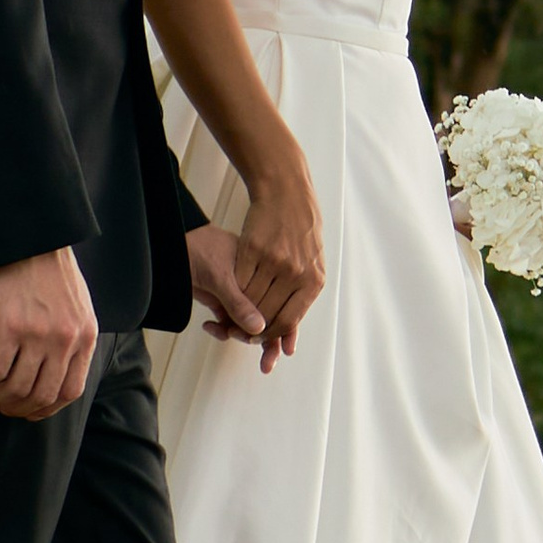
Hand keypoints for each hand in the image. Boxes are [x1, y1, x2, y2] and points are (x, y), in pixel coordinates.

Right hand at [0, 246, 97, 420]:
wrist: (33, 241)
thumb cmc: (53, 272)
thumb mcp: (79, 308)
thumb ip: (74, 340)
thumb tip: (57, 373)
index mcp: (85, 338)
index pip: (70, 391)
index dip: (47, 409)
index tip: (30, 412)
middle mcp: (65, 341)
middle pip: (41, 395)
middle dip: (18, 408)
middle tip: (3, 407)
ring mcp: (39, 335)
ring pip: (16, 387)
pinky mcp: (11, 326)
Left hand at [187, 226, 279, 366]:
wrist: (173, 249)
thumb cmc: (200, 248)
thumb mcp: (221, 276)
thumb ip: (239, 303)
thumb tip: (259, 328)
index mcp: (263, 273)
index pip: (281, 305)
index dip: (284, 328)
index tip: (282, 349)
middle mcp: (253, 286)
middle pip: (267, 319)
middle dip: (266, 342)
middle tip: (266, 364)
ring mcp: (237, 295)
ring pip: (247, 325)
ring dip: (239, 336)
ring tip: (227, 333)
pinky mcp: (221, 302)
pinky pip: (228, 324)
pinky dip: (221, 330)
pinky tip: (210, 326)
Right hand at [231, 154, 323, 365]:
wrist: (288, 195)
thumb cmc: (301, 234)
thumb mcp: (311, 267)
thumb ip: (299, 304)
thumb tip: (288, 347)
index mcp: (313, 281)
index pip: (287, 321)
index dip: (269, 336)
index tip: (255, 339)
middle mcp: (296, 272)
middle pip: (266, 314)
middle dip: (249, 327)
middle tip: (236, 330)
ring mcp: (275, 260)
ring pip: (250, 299)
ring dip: (237, 310)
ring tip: (231, 313)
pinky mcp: (254, 248)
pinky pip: (239, 279)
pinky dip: (232, 289)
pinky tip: (230, 290)